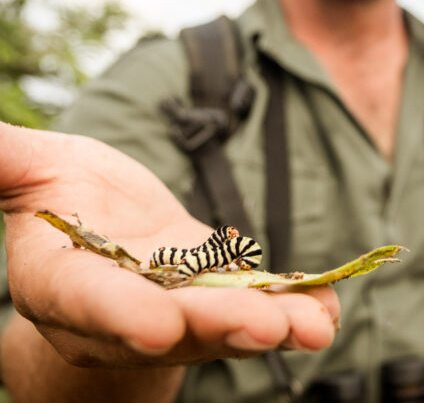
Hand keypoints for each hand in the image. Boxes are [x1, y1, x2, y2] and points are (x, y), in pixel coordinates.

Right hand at [0, 122, 339, 367]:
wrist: (110, 231)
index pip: (89, 300)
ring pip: (222, 323)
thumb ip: (7, 160)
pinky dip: (295, 309)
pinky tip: (326, 309)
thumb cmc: (68, 197)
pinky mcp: (222, 298)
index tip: (158, 326)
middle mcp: (124, 311)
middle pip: (170, 322)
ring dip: (269, 325)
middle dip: (216, 324)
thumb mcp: (38, 171)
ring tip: (312, 328)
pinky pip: (258, 307)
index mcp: (65, 281)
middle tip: (265, 326)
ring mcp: (181, 309)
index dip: (121, 315)